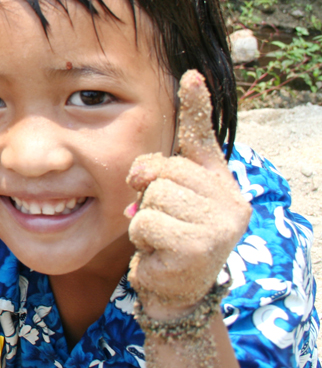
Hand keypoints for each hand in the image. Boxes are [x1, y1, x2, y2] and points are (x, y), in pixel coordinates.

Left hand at [126, 70, 251, 314]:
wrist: (176, 292)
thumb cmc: (167, 238)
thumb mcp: (164, 201)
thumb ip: (160, 176)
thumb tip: (140, 172)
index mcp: (216, 180)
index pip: (202, 137)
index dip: (195, 104)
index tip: (189, 75)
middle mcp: (227, 197)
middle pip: (160, 170)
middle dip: (146, 195)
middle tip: (159, 218)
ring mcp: (219, 222)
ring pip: (151, 197)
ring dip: (143, 220)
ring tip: (160, 237)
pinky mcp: (201, 245)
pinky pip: (146, 223)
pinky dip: (143, 239)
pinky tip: (160, 253)